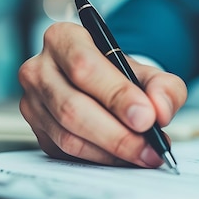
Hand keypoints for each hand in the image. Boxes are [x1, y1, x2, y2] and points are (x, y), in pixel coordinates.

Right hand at [18, 22, 186, 166]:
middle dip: (118, 134)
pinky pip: (67, 153)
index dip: (117, 96)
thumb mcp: (150, 73)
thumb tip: (160, 111)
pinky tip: (124, 158)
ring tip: (144, 154)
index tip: (146, 118)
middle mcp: (40, 69)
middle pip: (73, 108)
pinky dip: (101, 159)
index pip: (84, 67)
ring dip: (112, 152)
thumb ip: (164, 88)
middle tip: (150, 147)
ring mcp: (34, 102)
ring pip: (69, 137)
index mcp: (64, 39)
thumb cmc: (122, 76)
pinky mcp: (38, 131)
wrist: (106, 87)